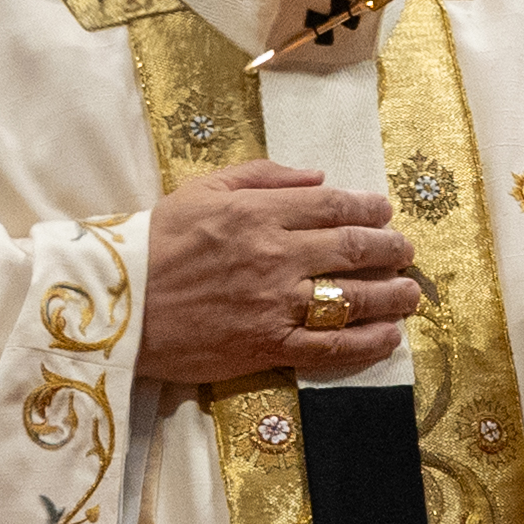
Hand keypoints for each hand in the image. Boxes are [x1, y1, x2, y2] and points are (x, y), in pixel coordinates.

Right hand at [140, 161, 420, 383]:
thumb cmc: (155, 242)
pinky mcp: (267, 345)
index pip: (333, 207)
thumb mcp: (203, 190)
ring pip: (352, 298)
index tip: (385, 213)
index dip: (369, 209)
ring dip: (392, 294)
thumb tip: (318, 177)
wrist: (112, 303)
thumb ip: (263, 177)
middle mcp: (275, 256)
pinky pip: (330, 346)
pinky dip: (368, 342)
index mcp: (259, 213)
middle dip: (391, 249)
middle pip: (354, 249)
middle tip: (406, 251)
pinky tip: (390, 336)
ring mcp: (274, 303)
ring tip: (411, 292)